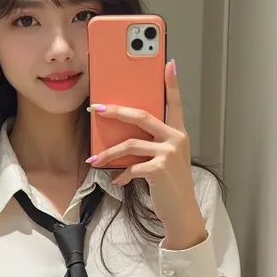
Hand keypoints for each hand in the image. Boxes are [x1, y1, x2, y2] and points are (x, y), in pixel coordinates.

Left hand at [88, 60, 206, 249]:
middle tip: (98, 109)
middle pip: (142, 116)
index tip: (168, 63)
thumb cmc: (171, 186)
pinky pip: (131, 167)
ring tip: (95, 159)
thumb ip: (154, 145)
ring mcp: (168, 153)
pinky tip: (117, 180)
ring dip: (109, 152)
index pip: (175, 103)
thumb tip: (126, 141)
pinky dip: (121, 175)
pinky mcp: (159, 169)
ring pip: (131, 144)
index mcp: (179, 134)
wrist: (181, 212)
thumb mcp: (168, 161)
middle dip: (117, 111)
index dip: (172, 84)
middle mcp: (176, 139)